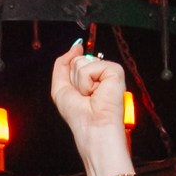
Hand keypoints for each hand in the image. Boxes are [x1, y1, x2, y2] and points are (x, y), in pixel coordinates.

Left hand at [50, 42, 134, 172]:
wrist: (93, 128)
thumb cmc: (80, 116)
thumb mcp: (61, 88)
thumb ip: (62, 65)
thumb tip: (75, 47)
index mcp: (90, 77)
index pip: (75, 61)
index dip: (71, 69)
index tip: (77, 85)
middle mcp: (100, 73)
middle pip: (76, 60)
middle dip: (74, 80)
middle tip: (84, 96)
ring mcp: (108, 71)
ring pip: (82, 62)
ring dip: (80, 83)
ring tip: (90, 96)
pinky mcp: (115, 71)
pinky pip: (90, 67)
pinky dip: (87, 83)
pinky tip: (96, 93)